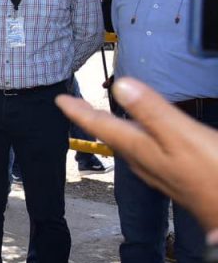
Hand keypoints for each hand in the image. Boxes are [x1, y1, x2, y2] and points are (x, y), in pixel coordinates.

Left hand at [56, 77, 217, 231]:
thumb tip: (120, 86)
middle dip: (90, 117)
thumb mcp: (181, 136)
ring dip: (110, 127)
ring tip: (99, 117)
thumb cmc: (212, 176)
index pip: (100, 125)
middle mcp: (143, 160)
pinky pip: (142, 152)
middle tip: (73, 105)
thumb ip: (151, 112)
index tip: (60, 100)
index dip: (79, 111)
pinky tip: (140, 139)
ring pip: (125, 143)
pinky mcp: (173, 175)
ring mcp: (157, 170)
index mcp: (140, 148)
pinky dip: (132, 138)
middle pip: (109, 133)